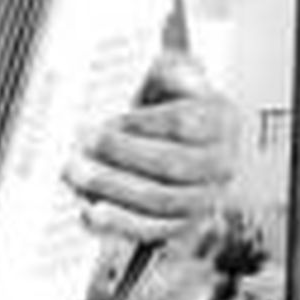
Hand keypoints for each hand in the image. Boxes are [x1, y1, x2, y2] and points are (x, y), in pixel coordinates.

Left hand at [64, 51, 236, 241]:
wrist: (185, 144)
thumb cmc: (174, 108)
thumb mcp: (174, 78)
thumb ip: (174, 69)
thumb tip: (178, 73)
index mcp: (221, 122)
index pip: (184, 124)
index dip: (142, 124)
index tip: (109, 119)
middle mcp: (220, 164)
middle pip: (171, 164)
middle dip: (121, 155)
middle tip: (83, 144)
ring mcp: (204, 199)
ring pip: (160, 200)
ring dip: (114, 188)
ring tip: (77, 174)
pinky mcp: (182, 225)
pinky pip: (152, 230)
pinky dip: (119, 223)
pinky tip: (91, 212)